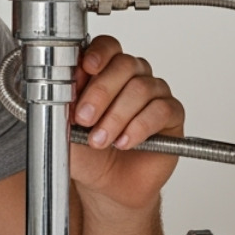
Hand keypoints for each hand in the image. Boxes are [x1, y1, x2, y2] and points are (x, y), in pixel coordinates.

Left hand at [68, 35, 184, 211]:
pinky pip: (161, 110)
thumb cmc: (88, 155)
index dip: (98, 54)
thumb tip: (67, 87)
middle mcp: (132, 78)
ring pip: (141, 88)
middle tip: (84, 118)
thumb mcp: (64, 132)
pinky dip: (138, 127)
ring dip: (117, 116)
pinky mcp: (171, 115)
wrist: (107, 186)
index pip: (107, 47)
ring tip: (100, 140)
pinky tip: (123, 142)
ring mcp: (154, 94)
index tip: (86, 68)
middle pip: (124, 65)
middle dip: (101, 92)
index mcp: (105, 72)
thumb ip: (63, 108)